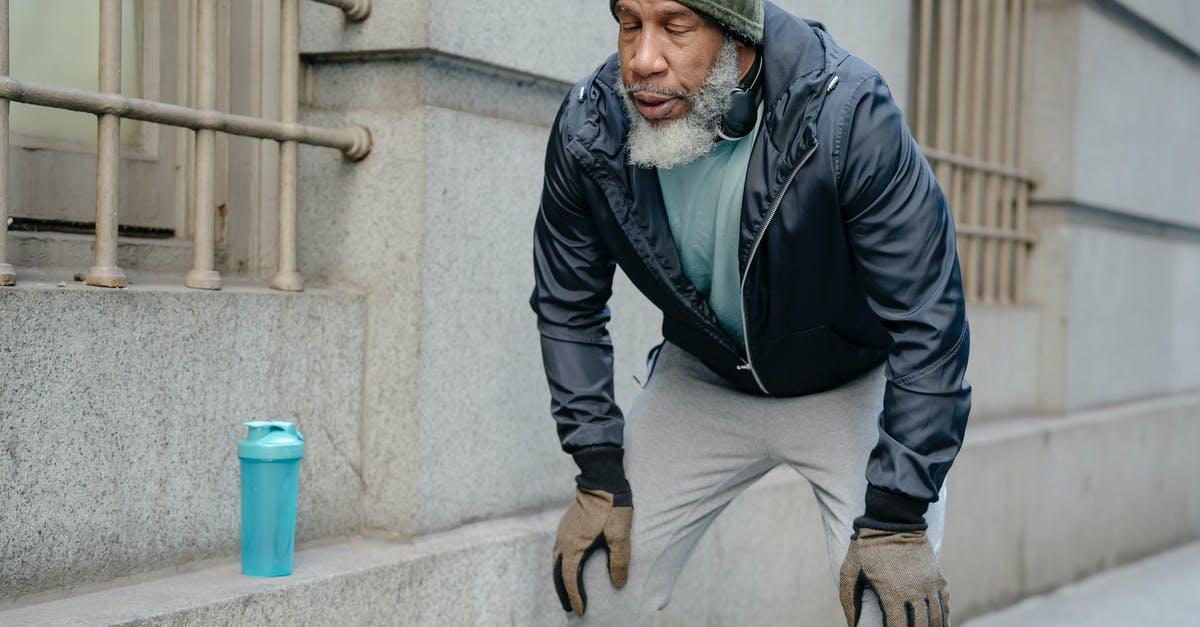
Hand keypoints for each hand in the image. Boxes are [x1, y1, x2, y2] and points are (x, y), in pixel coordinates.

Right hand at [551, 486, 632, 615]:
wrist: (601, 479)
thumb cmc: (612, 507)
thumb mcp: (620, 536)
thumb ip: (619, 561)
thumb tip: (618, 583)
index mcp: (574, 547)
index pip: (570, 579)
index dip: (575, 596)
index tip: (580, 611)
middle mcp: (563, 542)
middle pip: (558, 574)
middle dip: (563, 593)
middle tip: (569, 608)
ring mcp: (563, 532)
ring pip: (556, 562)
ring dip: (560, 579)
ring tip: (566, 592)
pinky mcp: (566, 525)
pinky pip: (558, 551)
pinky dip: (560, 565)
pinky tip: (568, 566)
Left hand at [839, 528, 949, 626]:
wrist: (892, 518)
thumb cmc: (866, 546)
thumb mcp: (849, 571)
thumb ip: (849, 600)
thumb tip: (852, 624)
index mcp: (891, 594)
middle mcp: (914, 593)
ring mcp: (929, 585)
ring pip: (937, 619)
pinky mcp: (937, 577)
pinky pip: (944, 604)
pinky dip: (943, 618)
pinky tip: (938, 624)